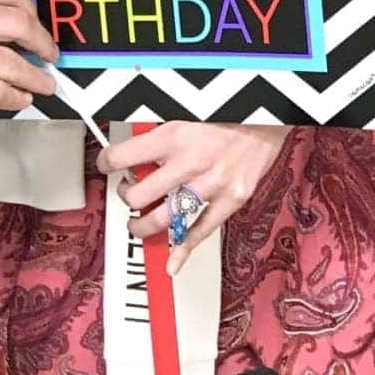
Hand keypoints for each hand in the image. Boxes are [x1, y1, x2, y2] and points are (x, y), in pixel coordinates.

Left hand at [98, 122, 289, 274]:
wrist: (268, 116)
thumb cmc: (227, 110)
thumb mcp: (187, 110)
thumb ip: (161, 132)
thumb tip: (135, 147)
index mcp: (173, 135)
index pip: (123, 156)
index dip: (106, 163)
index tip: (106, 164)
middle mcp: (189, 162)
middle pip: (138, 196)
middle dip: (126, 197)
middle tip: (127, 192)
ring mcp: (211, 184)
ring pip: (164, 219)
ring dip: (143, 226)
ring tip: (138, 223)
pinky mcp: (232, 199)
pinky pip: (202, 231)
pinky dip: (183, 251)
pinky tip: (171, 265)